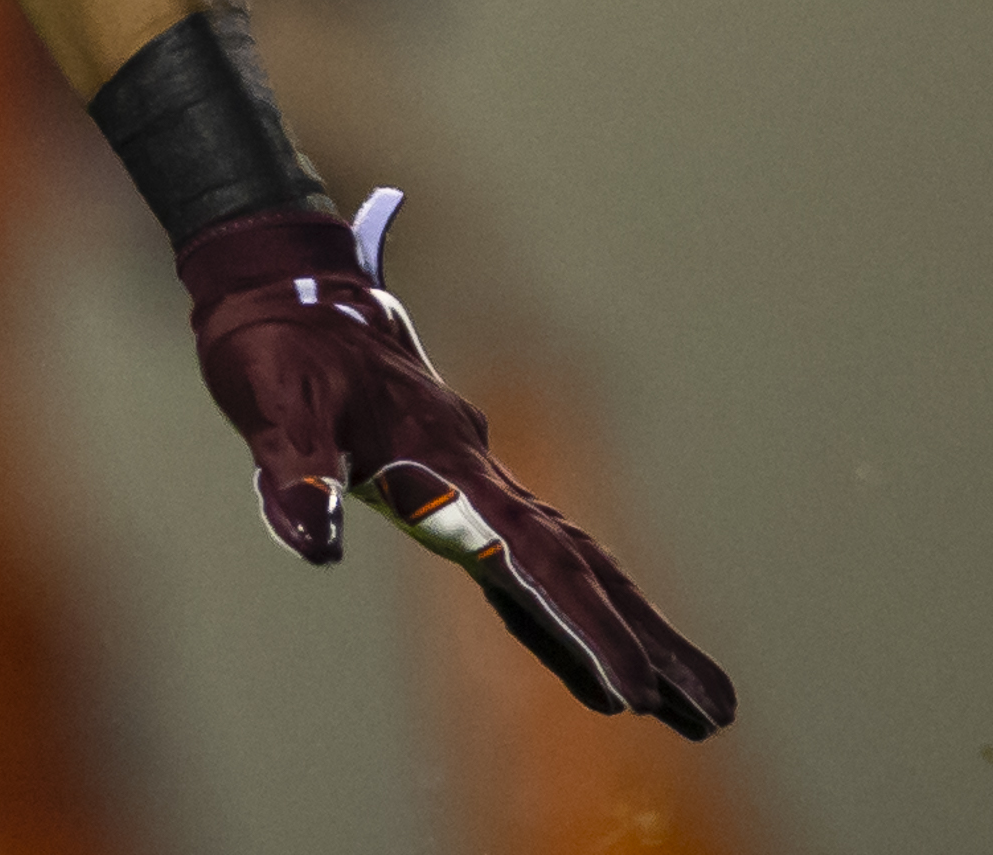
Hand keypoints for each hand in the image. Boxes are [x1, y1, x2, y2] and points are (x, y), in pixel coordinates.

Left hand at [181, 193, 735, 736]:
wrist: (282, 279)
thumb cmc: (278, 343)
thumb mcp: (275, 406)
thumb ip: (296, 472)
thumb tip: (316, 546)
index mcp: (447, 465)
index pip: (535, 558)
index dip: (586, 624)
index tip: (636, 689)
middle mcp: (475, 476)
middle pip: (583, 567)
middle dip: (648, 640)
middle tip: (718, 713)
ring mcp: (469, 481)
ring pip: (568, 563)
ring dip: (627, 630)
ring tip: (689, 705)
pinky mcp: (447, 486)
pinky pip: (522, 561)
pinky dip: (559, 612)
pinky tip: (580, 658)